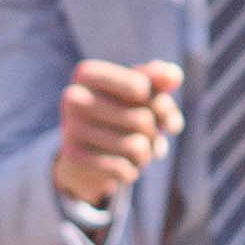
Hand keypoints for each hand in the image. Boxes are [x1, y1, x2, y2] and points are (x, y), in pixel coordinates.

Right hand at [56, 59, 182, 208]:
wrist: (84, 155)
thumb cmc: (121, 114)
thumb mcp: (142, 94)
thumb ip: (159, 79)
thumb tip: (173, 76)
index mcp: (88, 73)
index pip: (142, 86)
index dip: (162, 104)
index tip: (161, 112)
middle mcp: (73, 97)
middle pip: (143, 119)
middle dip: (155, 132)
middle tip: (149, 137)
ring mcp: (70, 127)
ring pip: (137, 147)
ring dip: (146, 154)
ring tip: (137, 152)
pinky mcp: (73, 157)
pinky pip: (123, 168)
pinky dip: (132, 171)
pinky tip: (124, 168)